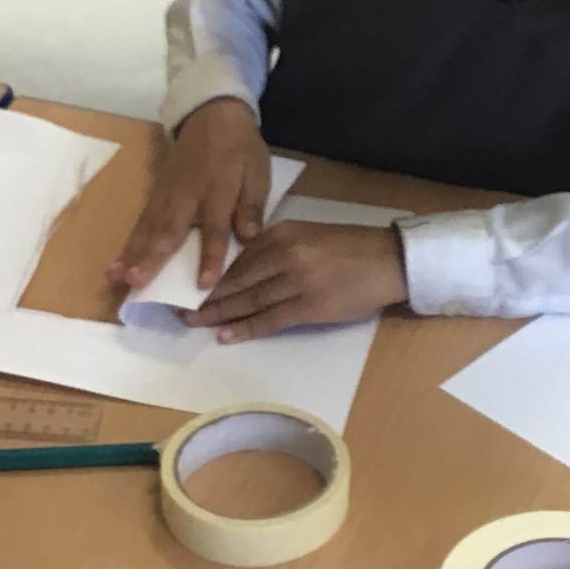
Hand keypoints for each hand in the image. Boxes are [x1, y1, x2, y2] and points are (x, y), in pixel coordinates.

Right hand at [106, 99, 269, 290]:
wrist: (213, 115)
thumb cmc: (240, 148)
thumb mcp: (258, 172)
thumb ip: (252, 205)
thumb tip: (249, 236)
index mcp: (218, 191)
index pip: (215, 229)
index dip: (211, 257)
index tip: (204, 284)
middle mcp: (187, 196)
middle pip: (169, 231)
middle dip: (151, 258)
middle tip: (135, 282)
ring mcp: (167, 195)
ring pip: (148, 229)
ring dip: (131, 254)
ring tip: (116, 278)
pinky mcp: (155, 195)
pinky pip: (141, 223)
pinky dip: (128, 244)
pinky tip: (116, 265)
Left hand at [185, 221, 408, 342]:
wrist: (390, 261)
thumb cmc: (350, 249)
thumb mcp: (309, 236)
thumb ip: (277, 249)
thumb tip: (243, 270)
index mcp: (283, 233)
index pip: (238, 257)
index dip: (212, 274)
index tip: (189, 285)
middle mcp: (286, 254)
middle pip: (236, 279)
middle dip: (207, 296)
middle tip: (179, 307)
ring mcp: (297, 281)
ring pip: (248, 300)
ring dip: (219, 314)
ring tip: (194, 322)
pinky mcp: (309, 306)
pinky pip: (269, 319)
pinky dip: (245, 328)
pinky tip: (225, 335)